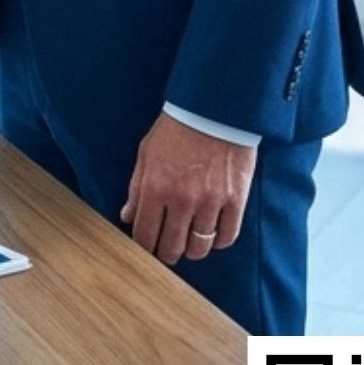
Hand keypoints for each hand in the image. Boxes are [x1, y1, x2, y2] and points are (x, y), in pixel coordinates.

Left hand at [119, 111, 256, 265]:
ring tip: (189, 245)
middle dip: (166, 253)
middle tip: (167, 251)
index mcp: (154, 188)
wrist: (213, 111)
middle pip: (172, 246)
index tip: (146, 248)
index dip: (143, 246)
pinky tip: (212, 236)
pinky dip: (218, 242)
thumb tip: (128, 216)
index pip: (144, 234)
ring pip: (199, 247)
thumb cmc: (175, 131)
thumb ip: (136, 188)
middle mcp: (181, 201)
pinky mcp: (235, 201)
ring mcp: (210, 203)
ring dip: (192, 251)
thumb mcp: (146, 155)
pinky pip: (226, 237)